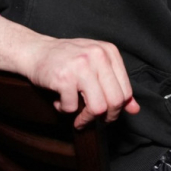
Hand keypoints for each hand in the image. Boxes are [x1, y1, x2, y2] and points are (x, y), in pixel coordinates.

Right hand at [22, 37, 139, 128]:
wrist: (36, 51)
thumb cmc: (68, 59)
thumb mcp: (96, 65)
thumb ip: (116, 85)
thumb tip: (135, 109)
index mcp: (109, 51)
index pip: (125, 90)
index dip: (117, 108)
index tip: (106, 114)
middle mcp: (98, 56)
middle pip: (115, 101)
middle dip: (105, 118)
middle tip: (92, 120)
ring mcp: (81, 66)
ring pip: (97, 107)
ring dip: (85, 119)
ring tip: (77, 117)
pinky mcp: (64, 78)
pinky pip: (72, 108)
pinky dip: (64, 109)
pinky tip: (59, 100)